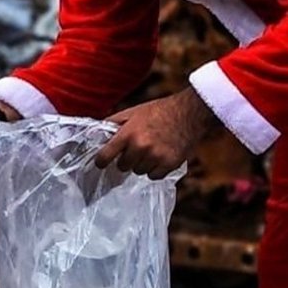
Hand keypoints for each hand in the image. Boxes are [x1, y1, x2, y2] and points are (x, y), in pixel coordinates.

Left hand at [95, 87, 216, 178]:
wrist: (189, 113)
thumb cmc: (159, 111)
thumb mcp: (133, 112)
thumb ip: (114, 122)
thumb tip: (98, 132)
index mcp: (128, 133)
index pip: (105, 155)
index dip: (101, 161)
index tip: (101, 163)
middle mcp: (140, 146)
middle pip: (123, 166)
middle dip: (126, 159)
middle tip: (135, 150)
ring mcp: (155, 157)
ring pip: (138, 172)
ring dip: (142, 164)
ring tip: (151, 150)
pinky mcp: (169, 164)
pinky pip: (154, 176)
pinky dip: (155, 169)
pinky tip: (160, 157)